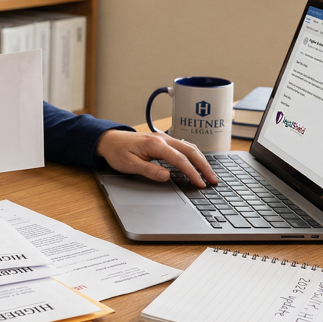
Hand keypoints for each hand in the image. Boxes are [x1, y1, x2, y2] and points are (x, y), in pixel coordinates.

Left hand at [95, 130, 218, 186]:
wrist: (109, 140)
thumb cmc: (118, 152)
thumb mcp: (130, 165)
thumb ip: (149, 170)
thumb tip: (167, 176)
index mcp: (155, 144)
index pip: (179, 159)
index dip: (192, 172)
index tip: (200, 183)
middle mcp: (163, 139)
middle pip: (190, 151)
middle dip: (203, 165)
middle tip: (213, 179)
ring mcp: (164, 138)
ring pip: (189, 147)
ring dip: (201, 160)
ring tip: (209, 173)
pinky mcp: (164, 141)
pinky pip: (183, 146)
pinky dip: (194, 155)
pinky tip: (198, 163)